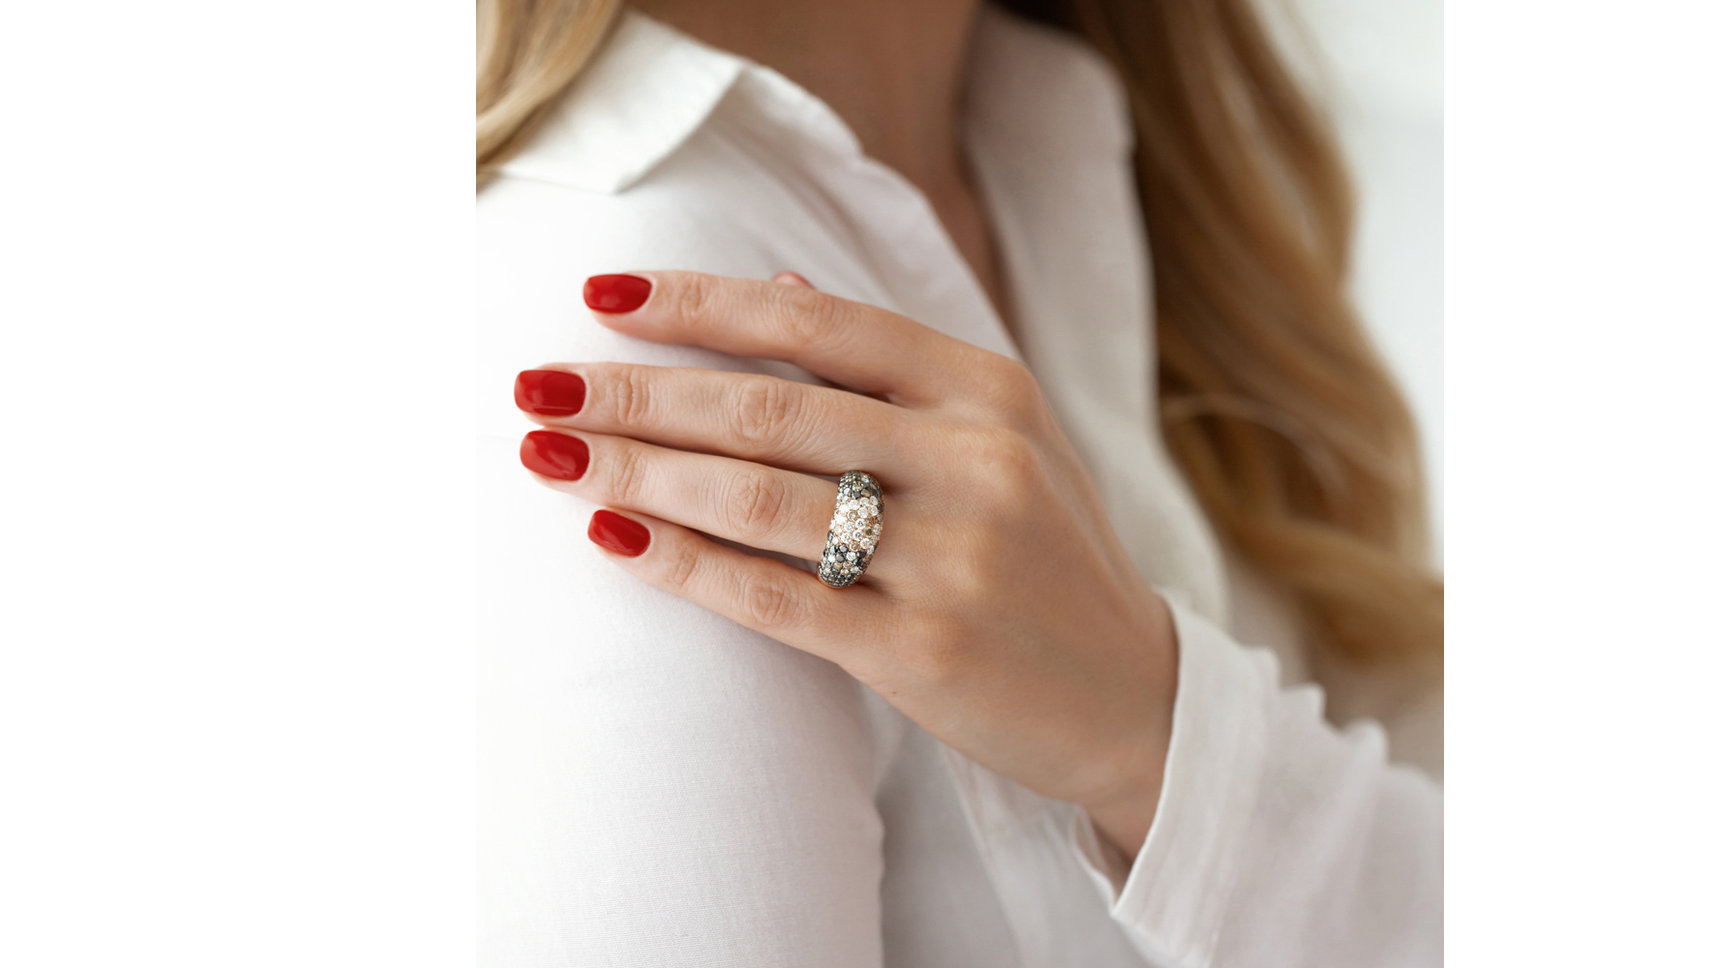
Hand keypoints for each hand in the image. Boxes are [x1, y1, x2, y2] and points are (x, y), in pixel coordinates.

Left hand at [513, 271, 1176, 856]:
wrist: (1134, 699)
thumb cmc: (1046, 557)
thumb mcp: (1003, 437)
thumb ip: (895, 366)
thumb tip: (781, 289)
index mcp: (989, 391)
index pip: (818, 324)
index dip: (700, 305)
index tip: (602, 298)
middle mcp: (976, 459)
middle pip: (770, 407)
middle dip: (637, 391)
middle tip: (535, 383)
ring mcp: (953, 556)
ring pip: (759, 497)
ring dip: (638, 471)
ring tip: (549, 455)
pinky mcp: (923, 649)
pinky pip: (773, 597)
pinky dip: (683, 562)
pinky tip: (614, 537)